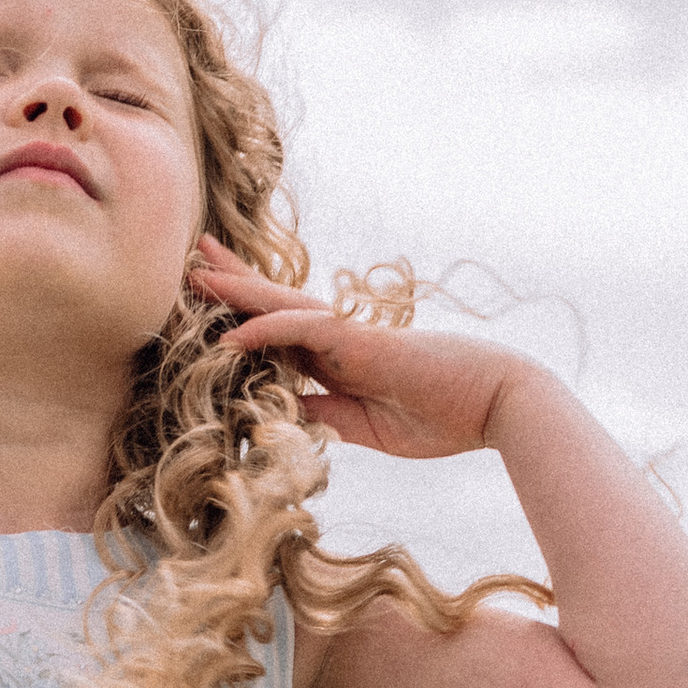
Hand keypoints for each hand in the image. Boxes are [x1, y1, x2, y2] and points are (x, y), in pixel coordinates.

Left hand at [188, 241, 526, 463]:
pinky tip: (230, 335)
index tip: (213, 304)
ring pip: (281, 305)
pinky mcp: (360, 342)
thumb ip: (324, 415)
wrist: (496, 405)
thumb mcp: (365, 427)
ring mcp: (348, 336)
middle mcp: (339, 339)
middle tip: (192, 259)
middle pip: (273, 303)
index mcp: (340, 360)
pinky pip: (303, 330)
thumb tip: (280, 414)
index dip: (246, 315)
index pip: (281, 331)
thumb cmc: (443, 416)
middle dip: (233, 283)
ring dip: (236, 291)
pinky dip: (265, 330)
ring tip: (195, 273)